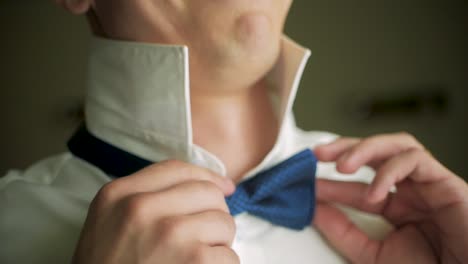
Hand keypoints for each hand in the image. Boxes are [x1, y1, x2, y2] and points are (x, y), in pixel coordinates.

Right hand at [72, 160, 238, 263]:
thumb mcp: (109, 222)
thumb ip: (146, 197)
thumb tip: (215, 185)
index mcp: (119, 194)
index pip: (177, 169)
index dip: (207, 176)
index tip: (224, 187)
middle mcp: (141, 208)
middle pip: (207, 193)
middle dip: (213, 215)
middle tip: (202, 237)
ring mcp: (169, 232)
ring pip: (224, 222)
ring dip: (218, 244)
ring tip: (196, 258)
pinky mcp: (194, 259)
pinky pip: (229, 255)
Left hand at [313, 132, 467, 263]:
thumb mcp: (373, 255)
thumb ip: (344, 233)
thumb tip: (313, 211)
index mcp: (395, 206)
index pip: (357, 185)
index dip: (331, 183)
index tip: (306, 185)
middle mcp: (410, 189)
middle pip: (375, 152)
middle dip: (345, 147)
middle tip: (317, 154)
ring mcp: (427, 183)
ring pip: (395, 144)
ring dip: (364, 149)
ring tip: (340, 164)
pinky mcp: (444, 180)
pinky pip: (414, 159)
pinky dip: (390, 171)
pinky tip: (376, 194)